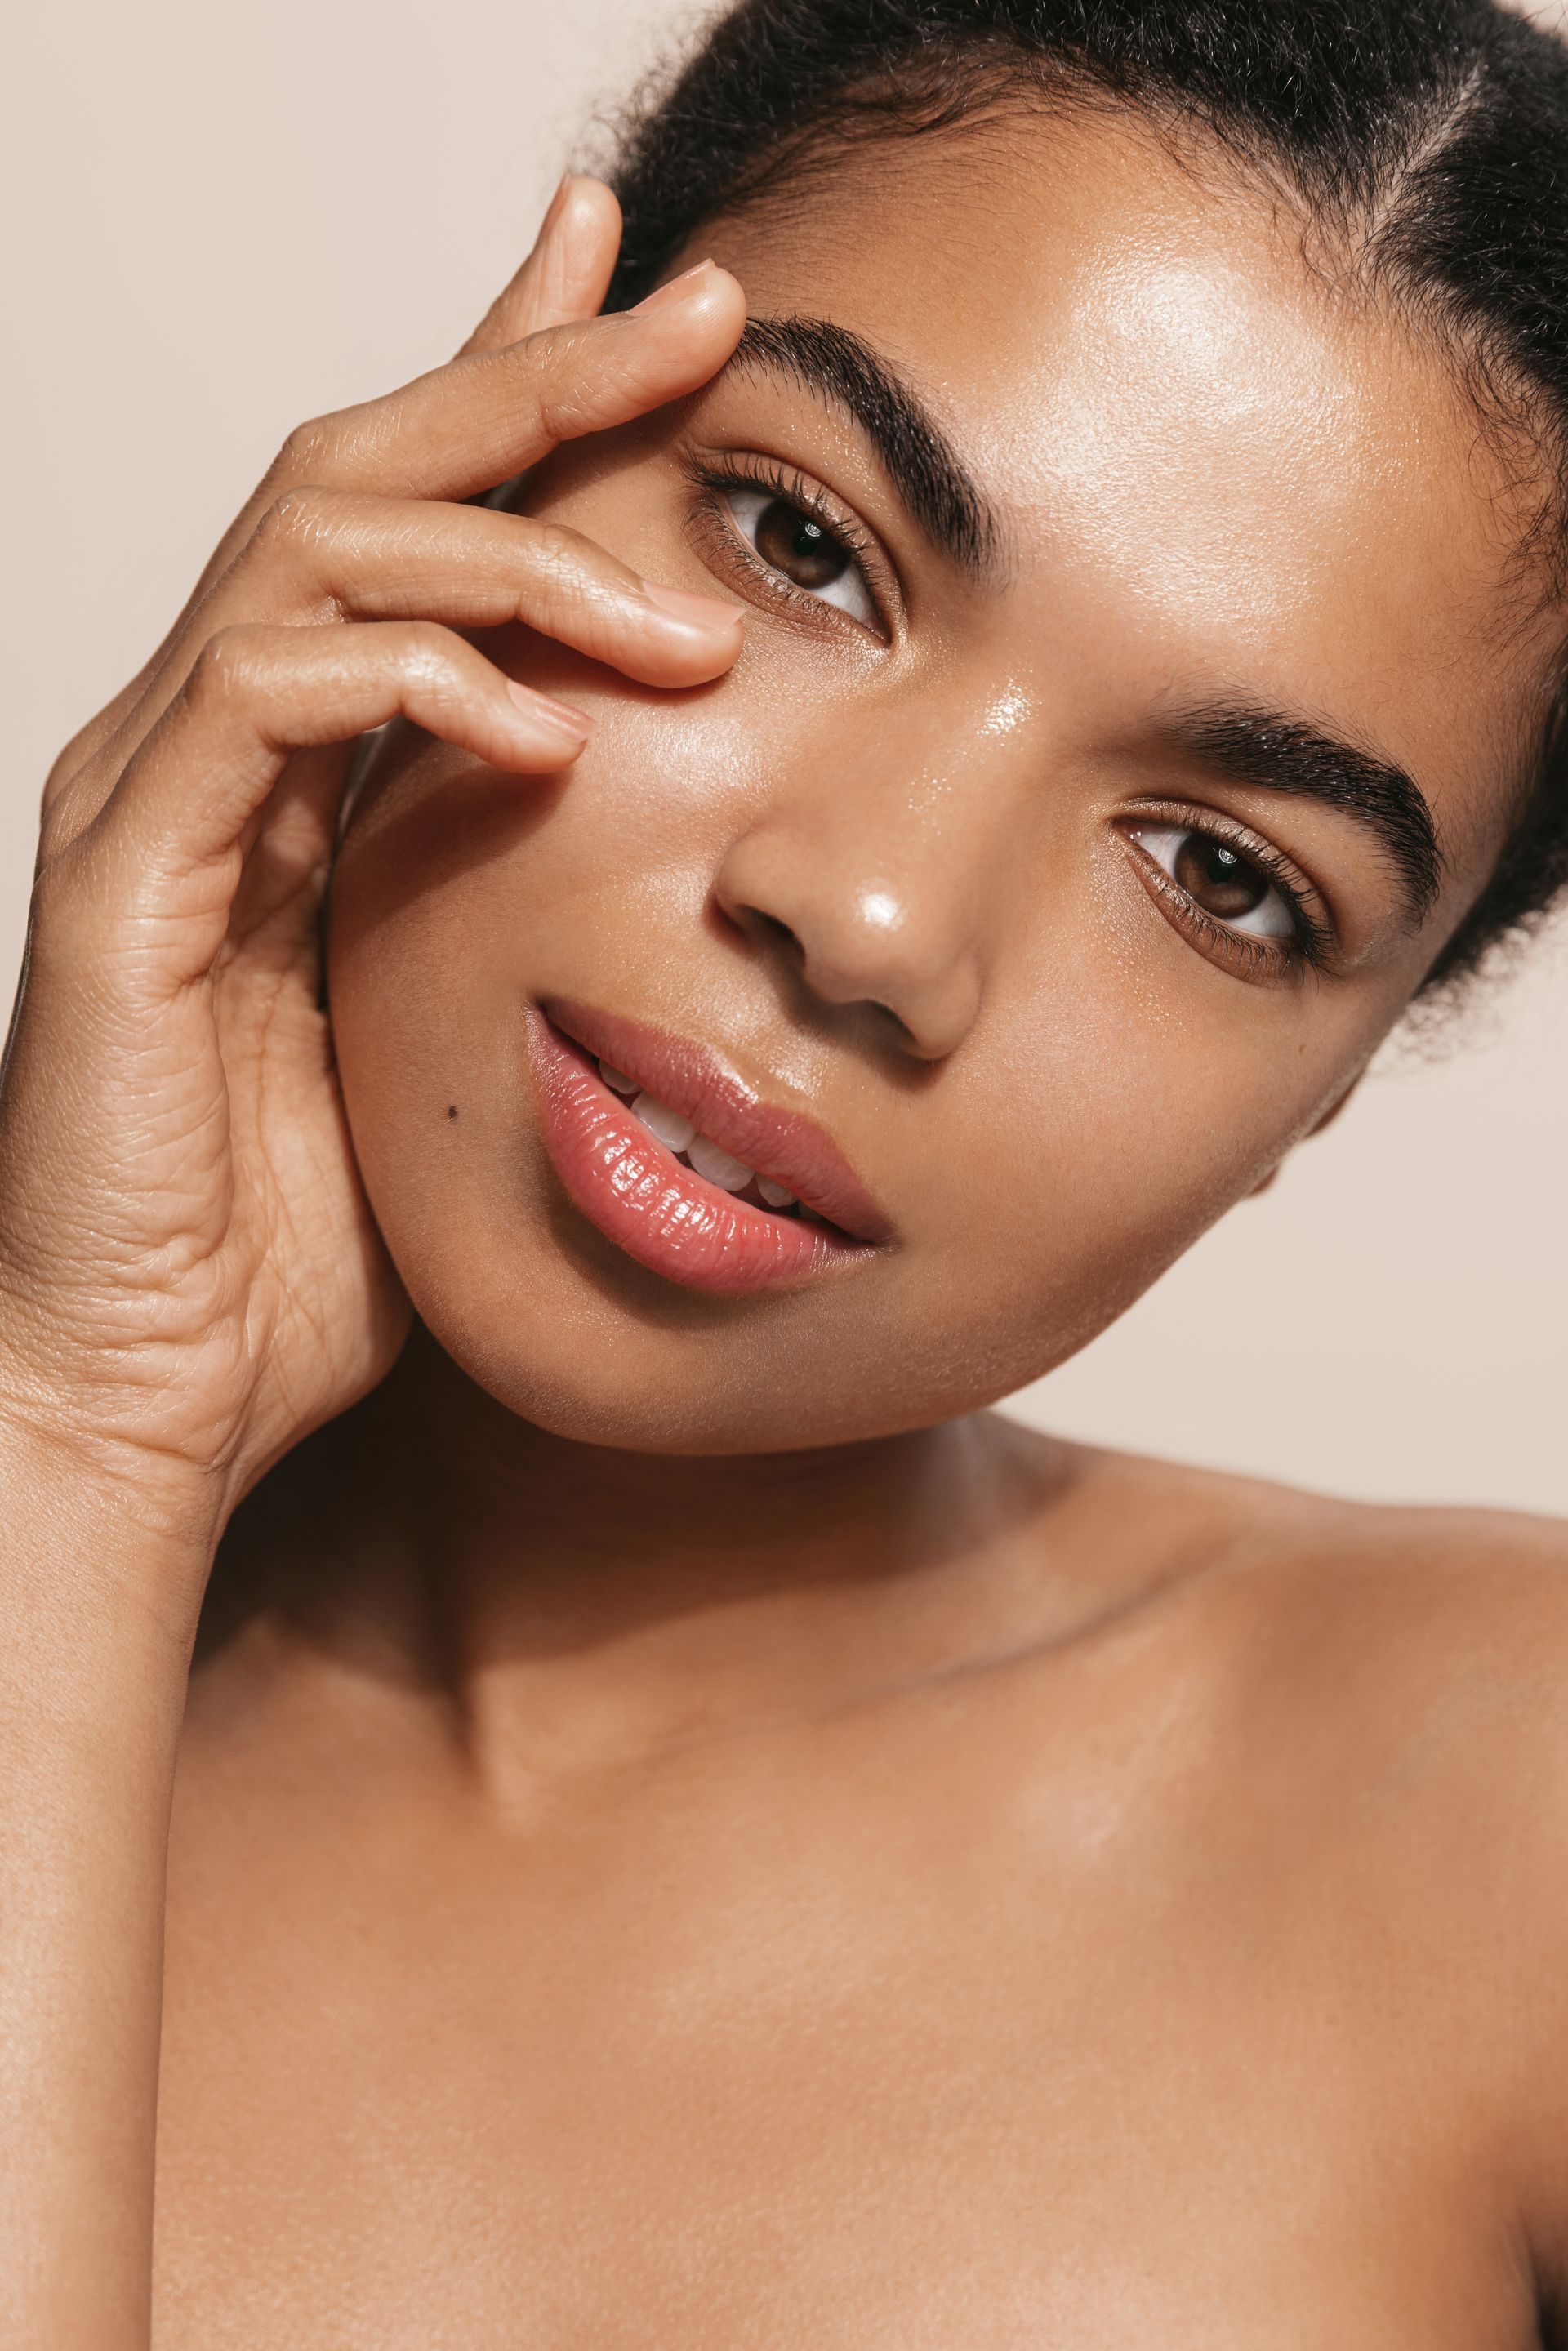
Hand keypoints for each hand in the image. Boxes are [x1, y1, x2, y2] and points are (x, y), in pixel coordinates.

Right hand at [1, 179, 745, 1562]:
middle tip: (703, 312)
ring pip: (311, 553)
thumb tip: (689, 867)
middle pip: (363, 474)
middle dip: (534, 375)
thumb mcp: (459, 1040)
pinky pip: (259, 709)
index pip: (414, 525)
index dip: (528, 390)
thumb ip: (530, 919)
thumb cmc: (301, 1246)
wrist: (148, 1400)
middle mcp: (209, 745)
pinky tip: (547, 732)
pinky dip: (410, 686)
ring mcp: (153, 799)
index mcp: (296, 770)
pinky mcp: (121, 884)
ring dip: (512, 552)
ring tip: (682, 618)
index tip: (675, 315)